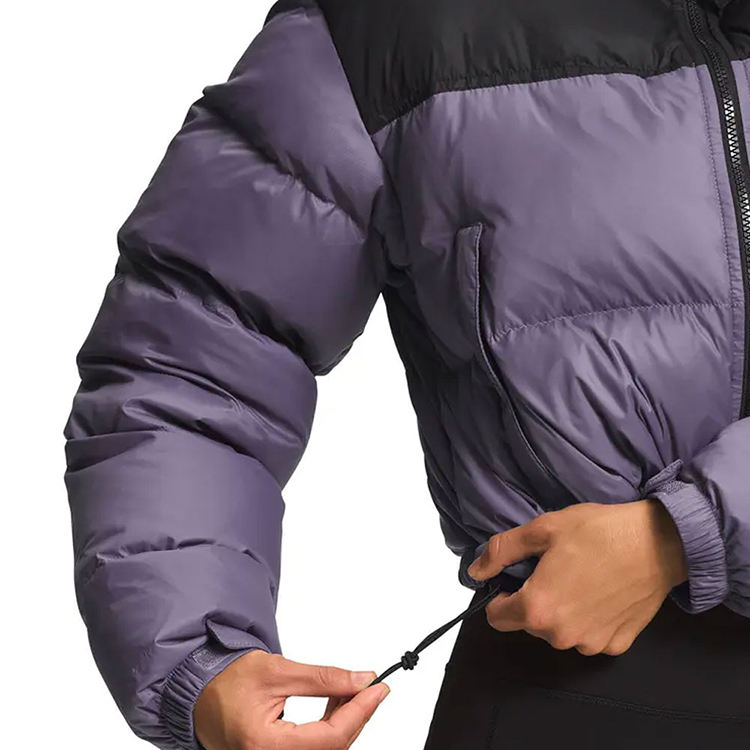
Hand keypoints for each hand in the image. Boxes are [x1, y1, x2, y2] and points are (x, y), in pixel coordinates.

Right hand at [194, 650, 388, 749]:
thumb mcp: (278, 670)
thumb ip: (323, 678)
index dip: (360, 712)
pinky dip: (330, 728)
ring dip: (344, 722)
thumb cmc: (229, 681)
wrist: (201, 692)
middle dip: (356, 716)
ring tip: (350, 690)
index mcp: (265, 745)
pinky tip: (335, 704)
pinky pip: (313, 749)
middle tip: (370, 687)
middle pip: (332, 748)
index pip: (330, 737)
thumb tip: (361, 679)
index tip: (378, 689)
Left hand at [467, 499, 687, 655]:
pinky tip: (602, 592)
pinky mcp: (618, 645)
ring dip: (562, 612)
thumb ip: (503, 551)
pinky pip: (590, 635)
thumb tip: (476, 570)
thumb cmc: (598, 532)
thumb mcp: (543, 529)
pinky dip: (590, 619)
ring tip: (580, 578)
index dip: (501, 596)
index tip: (516, 578)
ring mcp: (592, 644)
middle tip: (555, 569)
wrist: (659, 544)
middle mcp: (562, 636)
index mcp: (538, 609)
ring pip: (560, 632)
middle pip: (530, 624)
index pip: (497, 618)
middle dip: (534, 600)